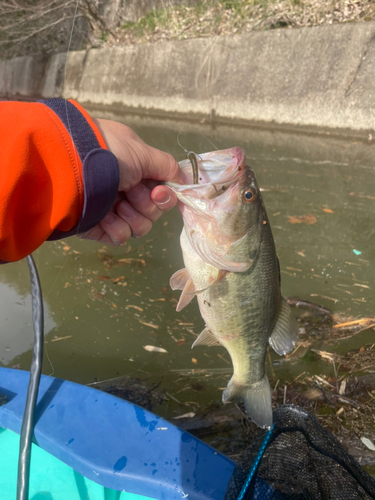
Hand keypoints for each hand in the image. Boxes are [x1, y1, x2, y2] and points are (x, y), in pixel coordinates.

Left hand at [79, 118, 181, 244]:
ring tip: (118, 205)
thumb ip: (167, 166)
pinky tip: (106, 217)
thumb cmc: (109, 154)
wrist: (71, 169)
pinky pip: (121, 237)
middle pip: (153, 211)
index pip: (161, 192)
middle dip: (145, 204)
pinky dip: (116, 228)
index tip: (158, 192)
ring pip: (140, 227)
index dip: (164, 196)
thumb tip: (184, 179)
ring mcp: (112, 210)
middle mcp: (125, 190)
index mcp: (135, 172)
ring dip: (133, 217)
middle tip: (130, 192)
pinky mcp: (99, 227)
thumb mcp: (143, 153)